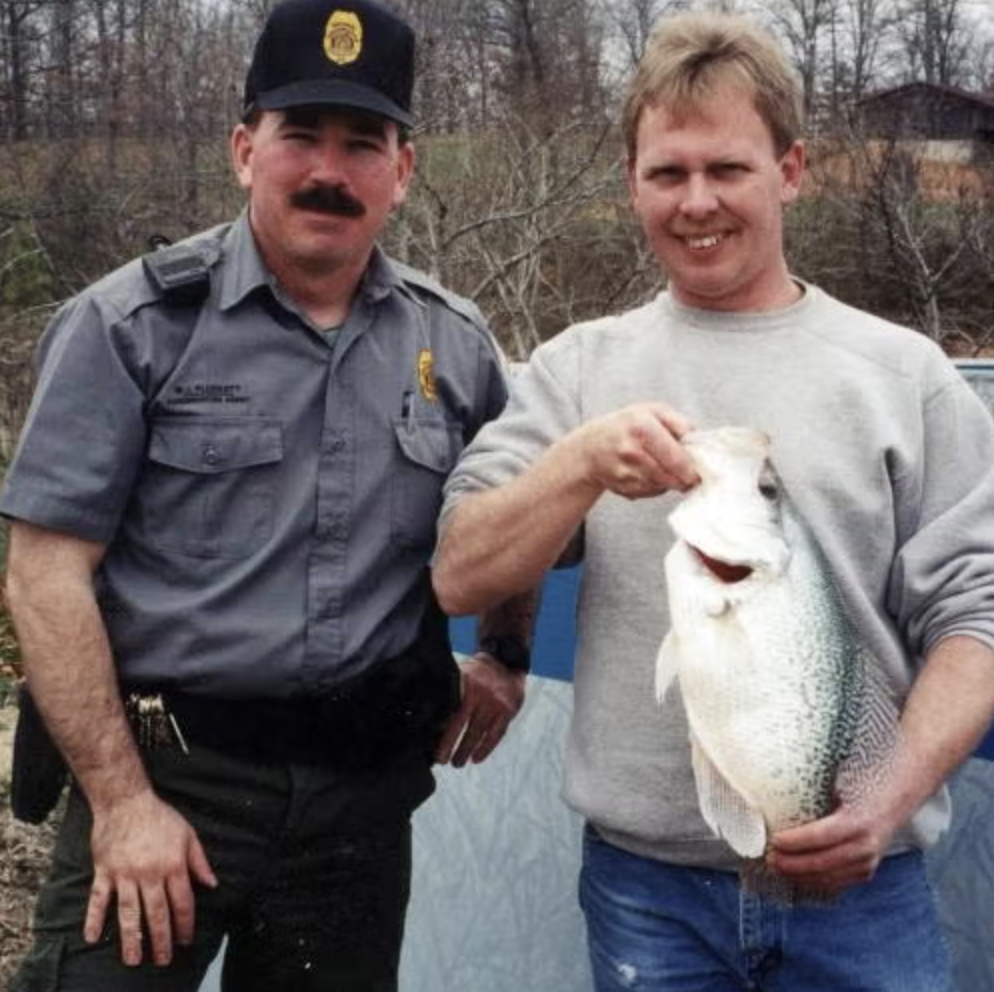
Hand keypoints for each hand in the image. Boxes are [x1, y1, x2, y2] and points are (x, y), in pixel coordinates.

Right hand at [84, 791, 216, 966]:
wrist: (126, 801)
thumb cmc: (160, 817)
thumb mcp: (188, 835)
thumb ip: (199, 862)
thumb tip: (211, 884)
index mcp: (173, 865)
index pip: (182, 902)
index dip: (185, 924)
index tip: (185, 940)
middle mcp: (150, 873)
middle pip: (157, 913)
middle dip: (161, 940)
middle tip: (163, 961)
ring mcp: (125, 874)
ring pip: (129, 913)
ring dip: (132, 938)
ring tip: (133, 960)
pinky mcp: (105, 872)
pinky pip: (98, 900)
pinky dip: (94, 919)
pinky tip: (91, 938)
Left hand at [435, 654, 525, 767]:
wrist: (505, 660)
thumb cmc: (476, 672)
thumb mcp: (460, 673)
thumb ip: (449, 690)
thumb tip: (425, 709)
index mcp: (466, 684)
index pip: (454, 714)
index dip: (446, 736)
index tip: (437, 752)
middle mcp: (482, 694)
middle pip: (466, 726)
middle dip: (454, 746)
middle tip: (444, 762)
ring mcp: (497, 703)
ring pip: (480, 732)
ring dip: (468, 750)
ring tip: (457, 763)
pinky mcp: (508, 710)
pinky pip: (497, 733)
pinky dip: (486, 748)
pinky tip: (476, 758)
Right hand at [572, 402, 697, 498]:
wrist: (590, 448)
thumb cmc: (625, 427)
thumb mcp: (652, 411)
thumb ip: (678, 421)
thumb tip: (697, 441)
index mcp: (642, 427)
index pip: (677, 458)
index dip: (691, 468)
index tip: (698, 471)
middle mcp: (631, 450)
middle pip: (671, 476)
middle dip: (683, 478)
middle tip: (688, 475)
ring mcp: (624, 472)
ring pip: (662, 486)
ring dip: (669, 482)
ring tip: (662, 468)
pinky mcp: (622, 488)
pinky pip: (650, 492)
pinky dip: (654, 486)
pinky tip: (647, 474)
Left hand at [766, 799, 897, 898]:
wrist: (895, 800)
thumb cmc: (861, 787)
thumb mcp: (839, 786)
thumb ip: (814, 796)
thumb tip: (776, 794)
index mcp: (858, 822)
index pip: (821, 836)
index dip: (795, 842)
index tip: (774, 840)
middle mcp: (865, 846)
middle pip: (821, 863)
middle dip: (792, 864)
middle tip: (769, 858)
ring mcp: (868, 863)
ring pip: (828, 878)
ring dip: (799, 876)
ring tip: (777, 867)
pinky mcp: (866, 872)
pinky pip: (837, 883)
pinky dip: (814, 882)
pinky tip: (797, 876)